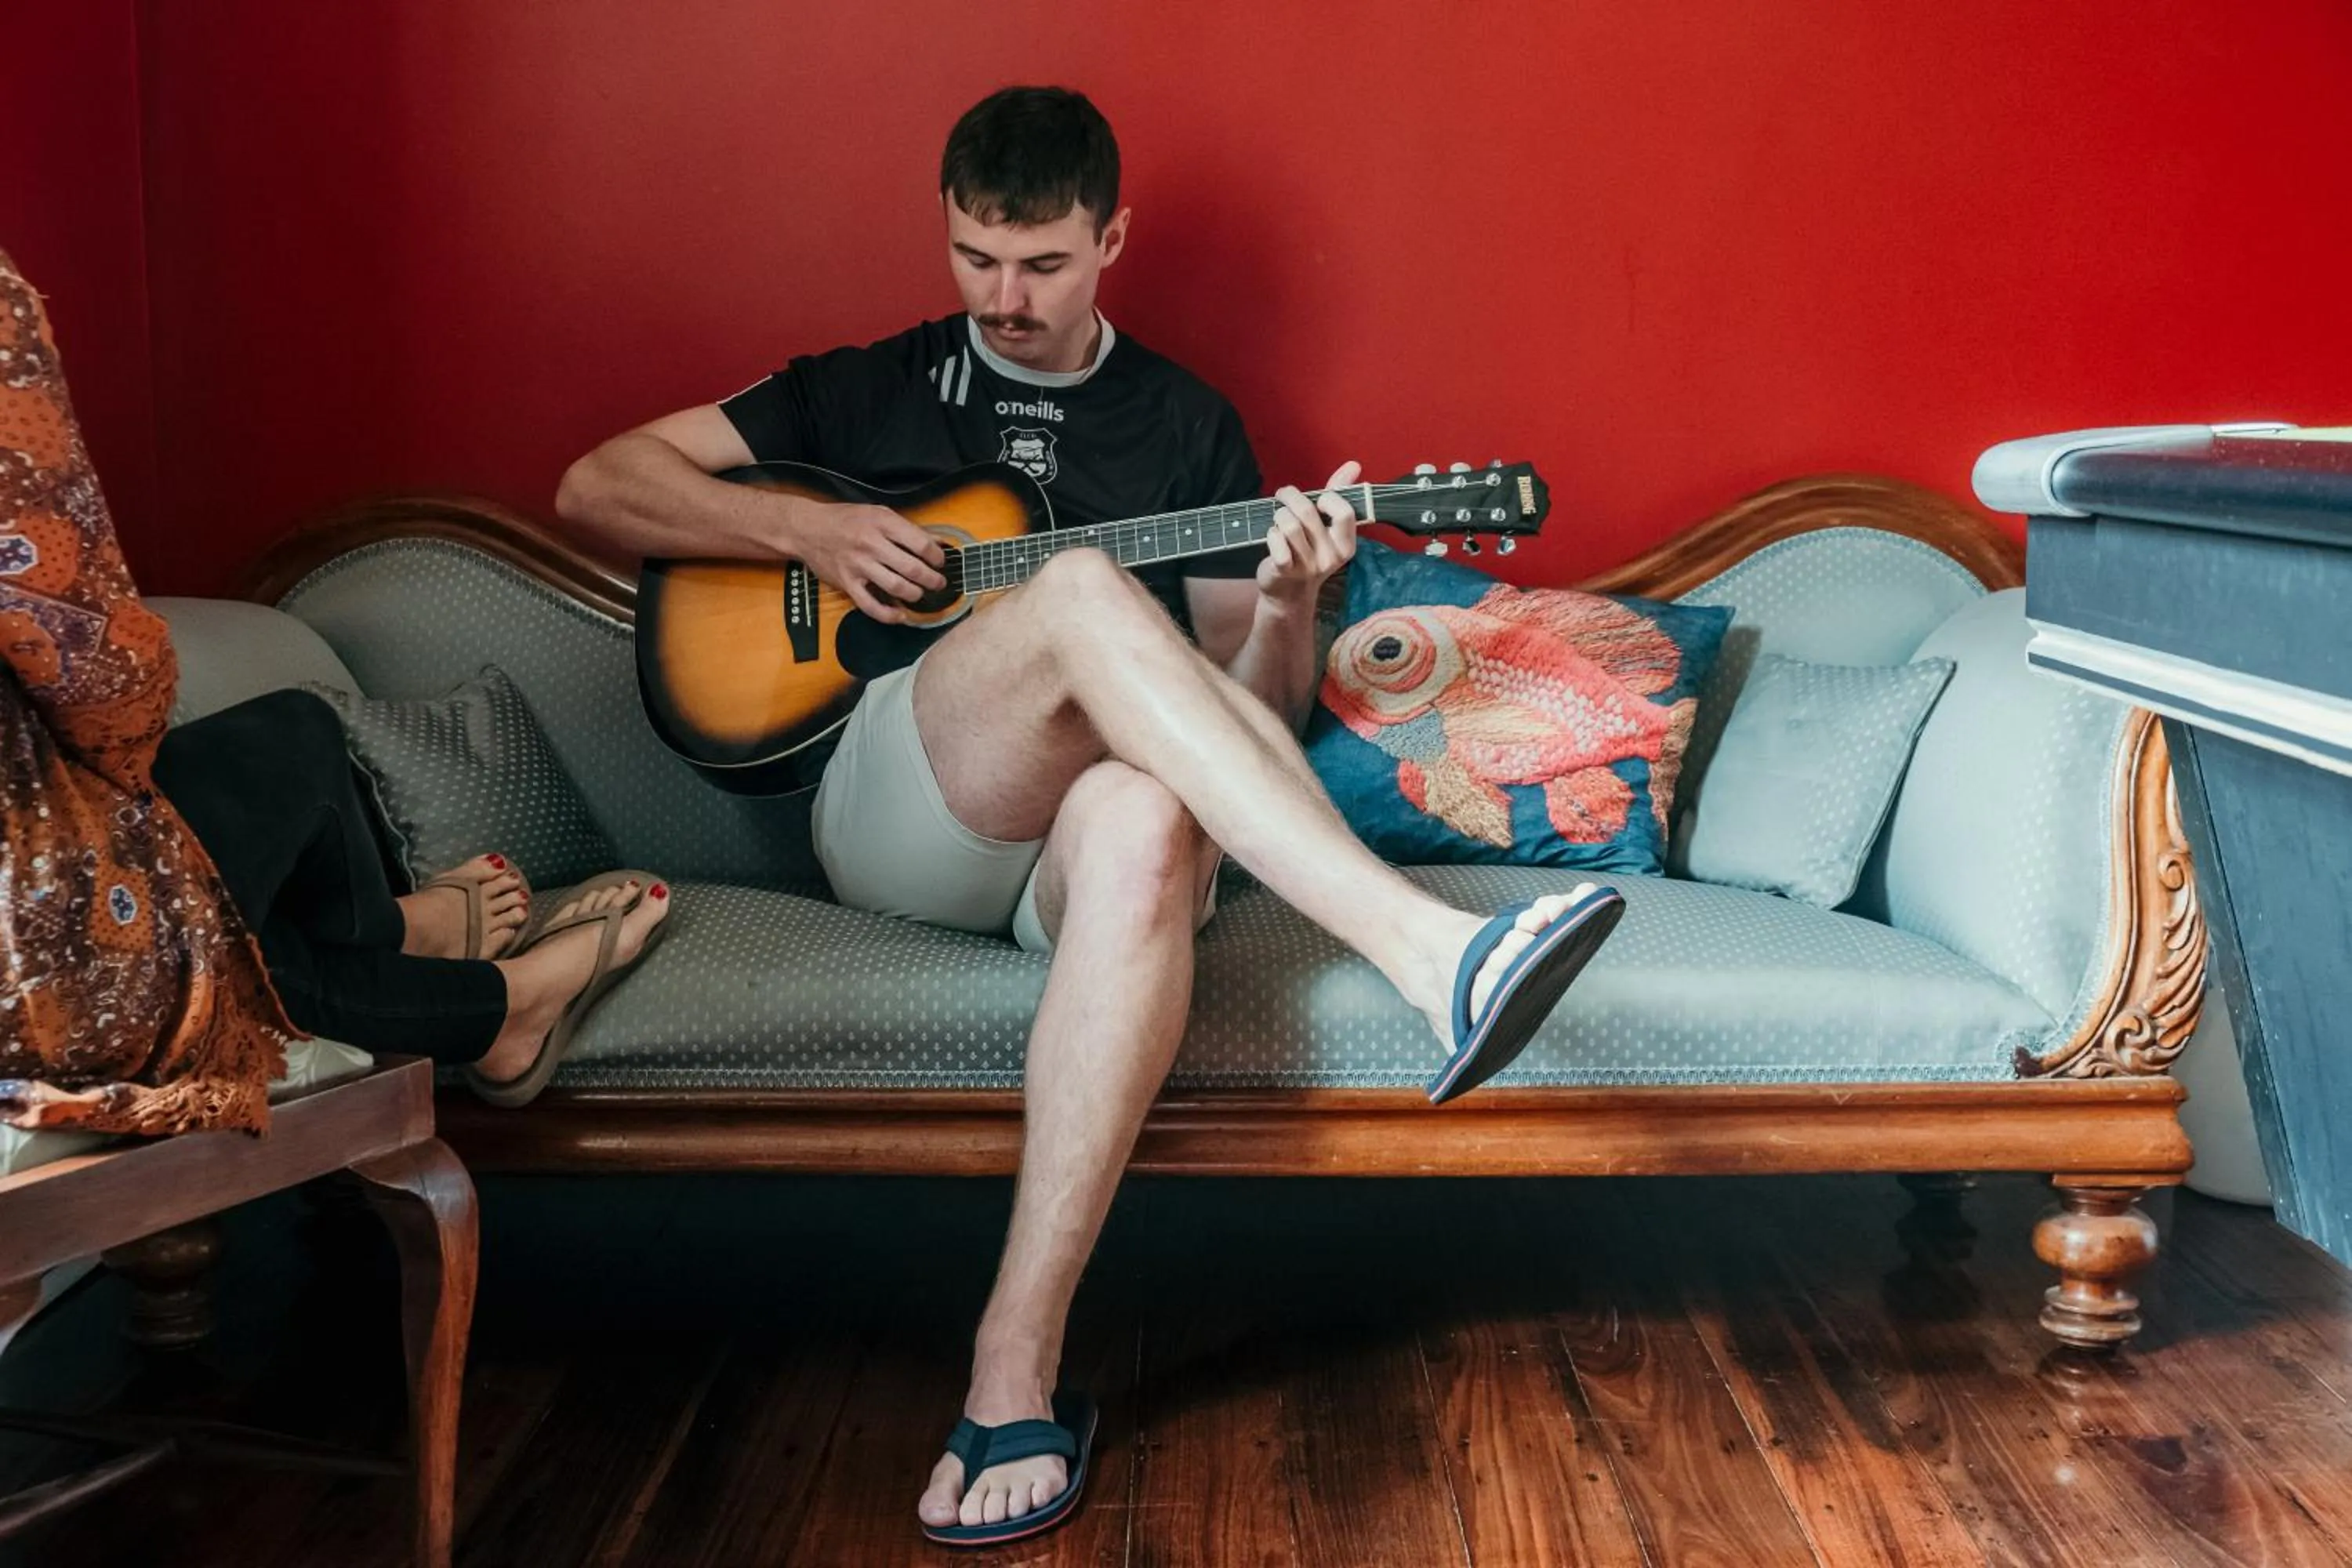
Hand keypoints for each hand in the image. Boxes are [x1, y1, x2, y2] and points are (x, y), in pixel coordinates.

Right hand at [793, 503, 948, 623]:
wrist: (806, 528)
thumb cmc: (845, 519)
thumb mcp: (876, 513)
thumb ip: (904, 528)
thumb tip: (935, 543)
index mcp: (882, 523)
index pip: (921, 544)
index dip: (937, 557)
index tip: (940, 562)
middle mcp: (871, 544)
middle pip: (913, 569)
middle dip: (932, 580)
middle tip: (938, 583)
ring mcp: (858, 566)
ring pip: (896, 587)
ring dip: (915, 595)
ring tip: (920, 594)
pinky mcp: (847, 583)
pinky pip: (871, 606)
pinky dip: (889, 615)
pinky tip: (900, 615)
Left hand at [1257, 460, 1360, 608]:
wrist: (1289, 593)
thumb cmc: (1309, 550)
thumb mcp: (1327, 525)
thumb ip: (1339, 494)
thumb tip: (1354, 465)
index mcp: (1346, 544)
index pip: (1344, 512)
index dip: (1327, 498)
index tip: (1317, 499)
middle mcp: (1331, 556)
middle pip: (1308, 512)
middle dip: (1290, 497)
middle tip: (1284, 495)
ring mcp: (1308, 565)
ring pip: (1289, 524)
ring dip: (1278, 515)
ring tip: (1278, 519)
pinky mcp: (1285, 570)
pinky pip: (1276, 541)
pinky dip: (1271, 534)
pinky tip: (1273, 537)